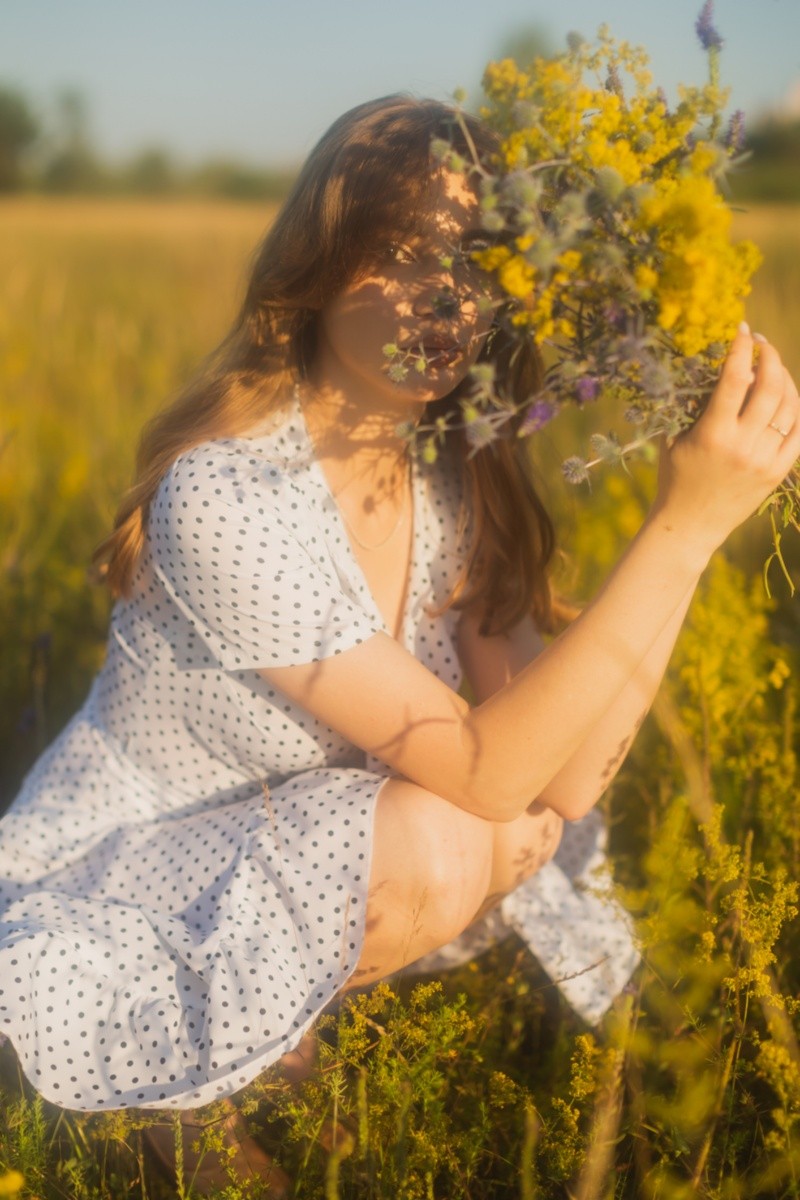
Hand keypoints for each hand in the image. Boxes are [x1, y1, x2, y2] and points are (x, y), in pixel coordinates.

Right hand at [650, 325, 799, 557]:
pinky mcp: (777, 473)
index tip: (743, 330)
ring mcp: (764, 460)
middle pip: (769, 387)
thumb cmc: (674, 478)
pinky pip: (799, 433)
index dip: (741, 349)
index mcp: (713, 435)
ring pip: (790, 406)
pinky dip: (798, 408)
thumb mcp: (673, 439)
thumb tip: (706, 367)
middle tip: (762, 345)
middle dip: (770, 357)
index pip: (734, 380)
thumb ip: (689, 405)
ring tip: (774, 368)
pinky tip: (789, 395)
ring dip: (785, 379)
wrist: (690, 525)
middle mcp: (742, 446)